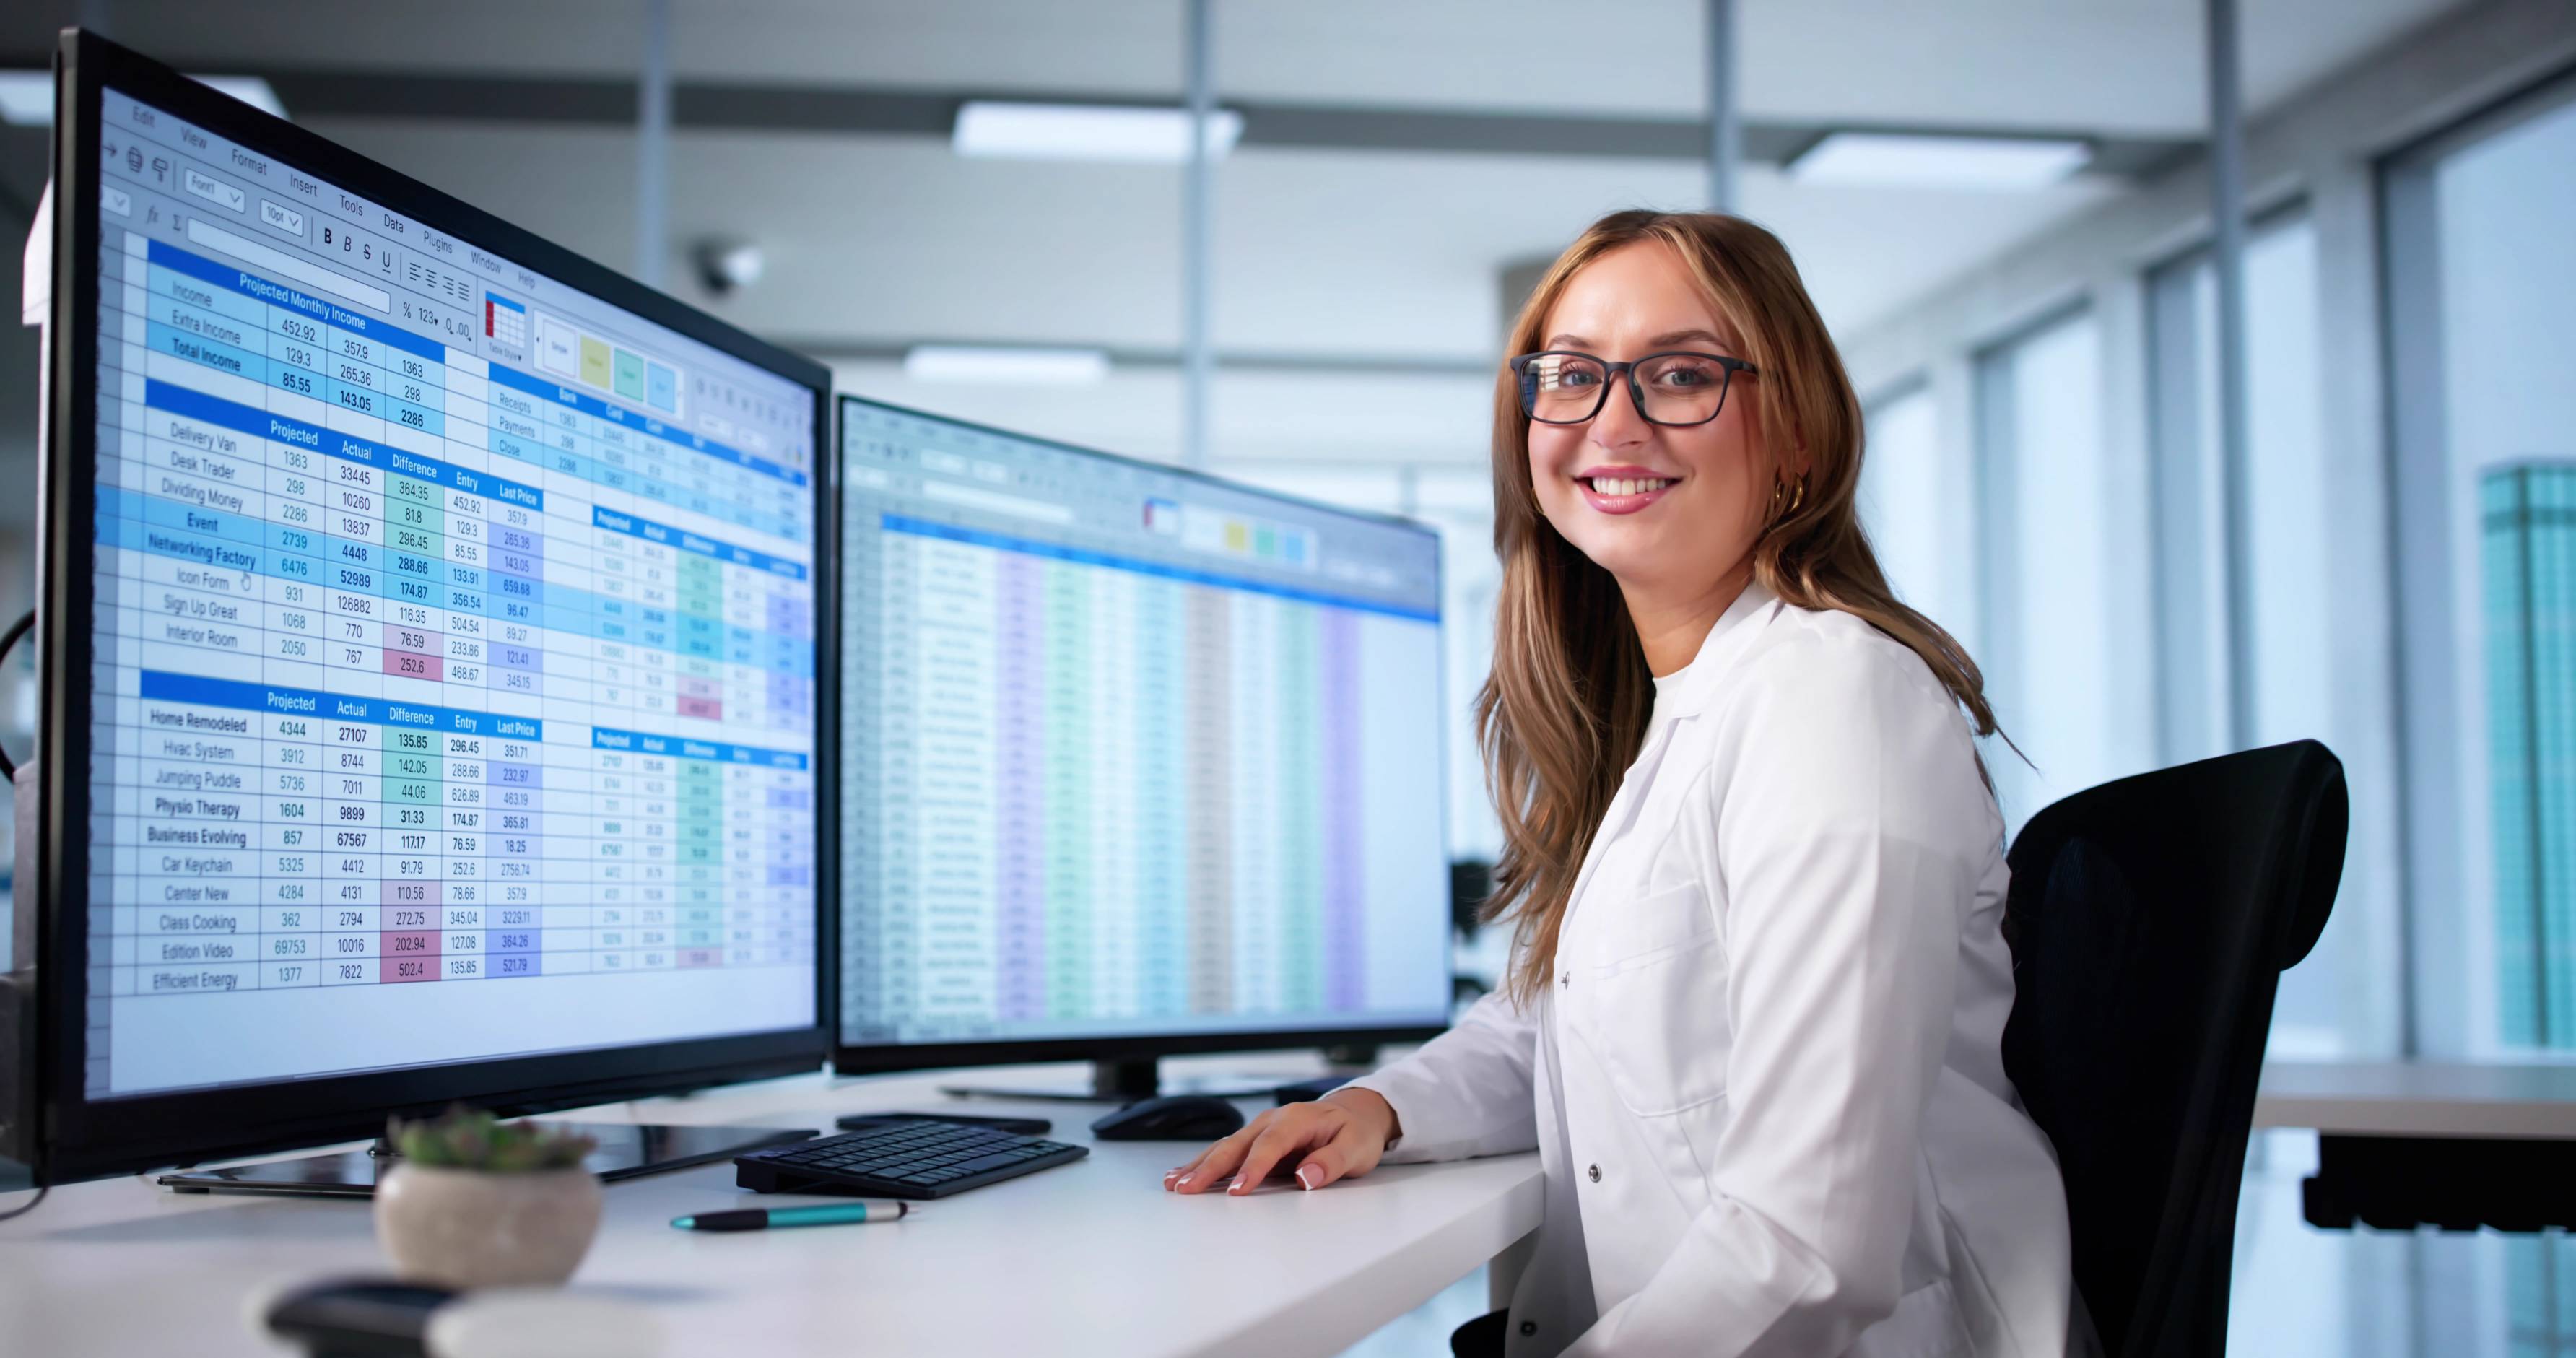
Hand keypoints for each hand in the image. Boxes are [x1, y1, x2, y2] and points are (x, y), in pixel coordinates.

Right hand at [1163, 1088, 1398, 1195]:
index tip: (1237, 1190)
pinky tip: (1183, 1175)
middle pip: (1236, 1145)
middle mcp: (1272, 1120)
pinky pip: (1227, 1152)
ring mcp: (1261, 1129)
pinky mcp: (1256, 1141)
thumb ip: (1333, 1162)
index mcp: (1297, 1119)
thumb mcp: (1357, 1148)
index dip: (1253, 1167)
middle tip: (1186, 1189)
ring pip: (1225, 1147)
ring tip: (1174, 1184)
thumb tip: (1306, 1177)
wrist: (1356, 1113)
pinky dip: (1204, 1164)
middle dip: (1210, 1167)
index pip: (1270, 1145)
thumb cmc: (1356, 1132)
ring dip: (1199, 1166)